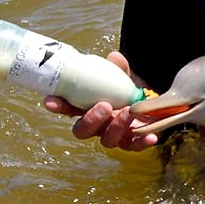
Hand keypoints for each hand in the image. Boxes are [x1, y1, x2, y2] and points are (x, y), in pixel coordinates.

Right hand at [43, 51, 158, 150]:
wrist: (154, 105)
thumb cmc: (130, 91)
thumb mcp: (124, 78)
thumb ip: (119, 69)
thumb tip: (114, 57)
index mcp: (88, 108)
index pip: (68, 109)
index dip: (58, 106)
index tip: (50, 101)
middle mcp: (98, 125)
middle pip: (83, 131)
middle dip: (90, 120)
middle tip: (103, 106)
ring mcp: (114, 136)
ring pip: (108, 139)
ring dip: (116, 126)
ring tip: (127, 112)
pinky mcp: (133, 143)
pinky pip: (135, 146)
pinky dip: (142, 142)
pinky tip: (150, 136)